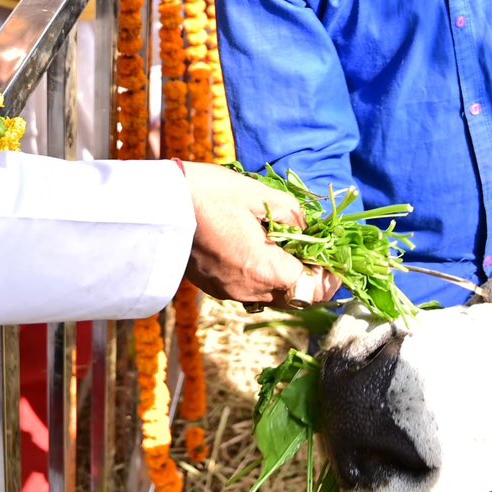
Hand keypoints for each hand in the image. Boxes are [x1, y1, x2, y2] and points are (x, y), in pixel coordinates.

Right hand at [180, 162, 337, 306]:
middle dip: (310, 278)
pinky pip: (250, 290)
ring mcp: (228, 292)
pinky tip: (259, 249)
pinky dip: (263, 276)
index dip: (329, 277)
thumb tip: (310, 229)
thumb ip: (294, 215)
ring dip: (286, 278)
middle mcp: (247, 290)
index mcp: (263, 270)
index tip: (335, 258)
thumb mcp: (259, 194)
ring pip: (272, 296)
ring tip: (288, 247)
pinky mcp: (214, 287)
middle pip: (294, 298)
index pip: (312, 290)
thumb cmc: (208, 193)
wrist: (156, 205)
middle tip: (316, 250)